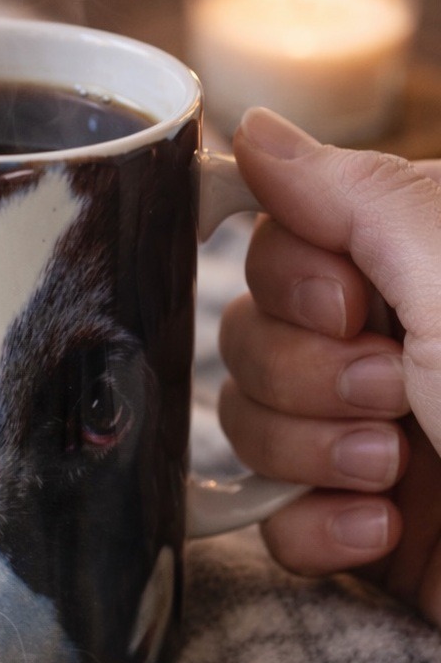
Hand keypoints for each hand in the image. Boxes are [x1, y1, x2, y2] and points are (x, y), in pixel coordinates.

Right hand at [218, 107, 440, 623]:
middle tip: (391, 394)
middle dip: (304, 377)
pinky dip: (313, 528)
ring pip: (248, 426)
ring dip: (308, 454)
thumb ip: (355, 198)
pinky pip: (268, 517)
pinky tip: (380, 529)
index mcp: (414, 274)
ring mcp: (362, 437)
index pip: (276, 248)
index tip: (352, 307)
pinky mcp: (354, 520)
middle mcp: (384, 347)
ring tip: (395, 471)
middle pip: (247, 338)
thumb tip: (252, 133)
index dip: (288, 282)